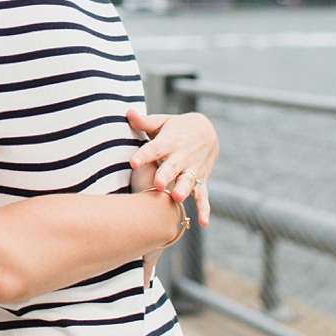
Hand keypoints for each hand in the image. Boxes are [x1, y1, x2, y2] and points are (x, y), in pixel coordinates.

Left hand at [126, 110, 218, 226]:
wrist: (207, 132)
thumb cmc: (175, 128)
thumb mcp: (161, 122)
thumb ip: (144, 122)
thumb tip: (127, 112)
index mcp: (168, 142)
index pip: (154, 148)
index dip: (144, 156)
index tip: (133, 163)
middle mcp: (181, 157)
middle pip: (172, 167)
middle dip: (165, 175)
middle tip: (158, 184)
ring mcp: (192, 169)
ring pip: (188, 181)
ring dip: (183, 190)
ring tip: (177, 198)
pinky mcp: (201, 180)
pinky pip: (203, 195)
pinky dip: (204, 208)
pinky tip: (202, 222)